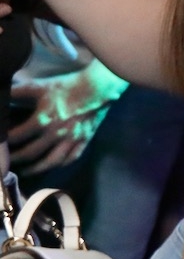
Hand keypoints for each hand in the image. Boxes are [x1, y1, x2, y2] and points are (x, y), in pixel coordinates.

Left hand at [8, 61, 127, 173]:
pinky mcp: (84, 140)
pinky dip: (59, 164)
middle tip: (7, 161)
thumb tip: (0, 97)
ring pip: (51, 162)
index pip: (17, 137)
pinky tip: (51, 165)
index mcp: (43, 120)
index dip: (5, 142)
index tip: (0, 145)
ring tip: (26, 171)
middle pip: (31, 153)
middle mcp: (56, 134)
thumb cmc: (67, 86)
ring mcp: (71, 140)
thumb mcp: (38, 87)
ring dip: (36, 169)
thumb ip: (17, 92)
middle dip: (15, 159)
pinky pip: (71, 158)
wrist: (98, 87)